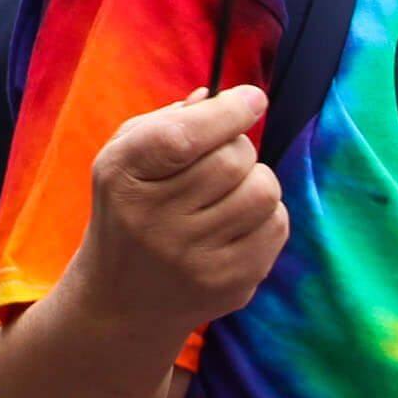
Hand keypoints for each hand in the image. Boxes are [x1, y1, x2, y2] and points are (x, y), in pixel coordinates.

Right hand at [70, 86, 288, 336]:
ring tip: (232, 187)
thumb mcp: (124, 158)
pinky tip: (238, 219)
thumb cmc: (127, 210)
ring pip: (263, 192)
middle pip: (233, 160)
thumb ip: (167, 122)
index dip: (226, 112)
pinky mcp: (229, 285)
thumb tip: (217, 96)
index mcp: (122, 176)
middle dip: (239, 144)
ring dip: (256, 178)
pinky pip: (277, 227)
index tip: (252, 97)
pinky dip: (267, 213)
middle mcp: (155, 220)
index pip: (183, 137)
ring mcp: (195, 259)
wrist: (121, 300)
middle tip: (224, 151)